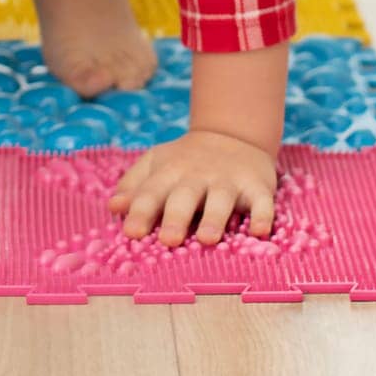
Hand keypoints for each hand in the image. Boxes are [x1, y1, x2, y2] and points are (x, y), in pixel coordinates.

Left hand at [107, 130, 277, 245]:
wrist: (232, 136)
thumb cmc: (186, 161)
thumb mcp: (157, 164)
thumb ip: (135, 185)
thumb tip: (113, 207)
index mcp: (170, 172)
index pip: (152, 191)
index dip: (140, 211)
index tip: (130, 232)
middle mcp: (198, 176)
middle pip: (185, 196)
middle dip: (176, 217)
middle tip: (167, 240)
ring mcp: (229, 180)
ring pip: (221, 199)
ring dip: (214, 218)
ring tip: (207, 240)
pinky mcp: (257, 187)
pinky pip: (262, 202)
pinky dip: (262, 216)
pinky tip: (260, 231)